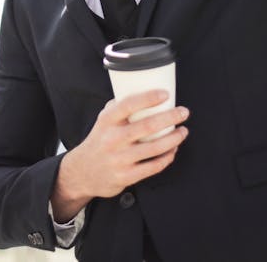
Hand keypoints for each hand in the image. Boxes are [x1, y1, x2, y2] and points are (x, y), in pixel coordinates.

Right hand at [50, 90, 189, 221]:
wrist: (83, 172)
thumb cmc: (100, 141)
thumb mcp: (103, 120)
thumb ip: (120, 107)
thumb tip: (143, 91)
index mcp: (107, 121)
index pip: (128, 104)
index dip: (149, 98)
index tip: (165, 94)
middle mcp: (112, 139)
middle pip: (147, 126)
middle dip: (170, 117)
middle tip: (183, 112)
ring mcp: (120, 159)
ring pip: (155, 148)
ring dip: (174, 138)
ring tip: (183, 131)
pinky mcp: (126, 176)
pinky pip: (153, 166)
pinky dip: (167, 157)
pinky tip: (173, 150)